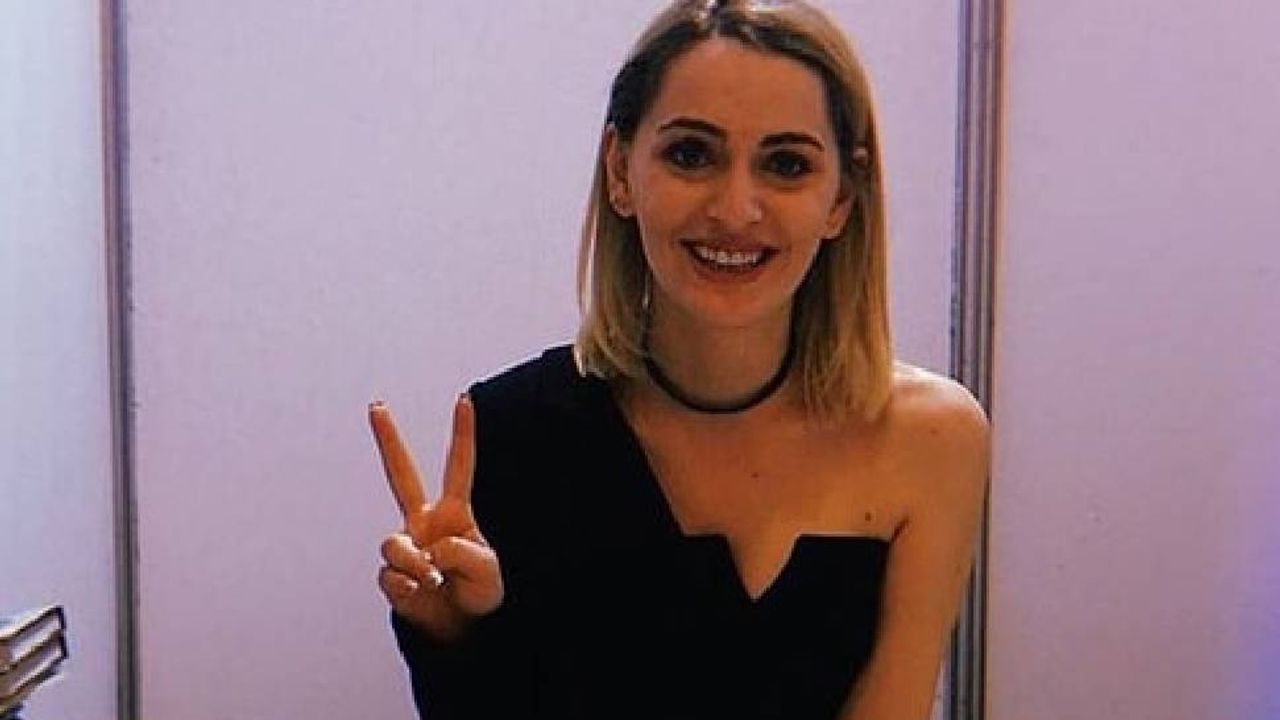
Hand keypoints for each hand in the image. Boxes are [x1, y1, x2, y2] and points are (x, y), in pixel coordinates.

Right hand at [371, 395, 502, 641]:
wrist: (461, 628)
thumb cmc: (480, 593)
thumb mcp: (488, 569)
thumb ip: (461, 552)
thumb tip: (425, 552)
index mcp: (454, 512)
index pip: (459, 467)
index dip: (463, 434)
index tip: (465, 399)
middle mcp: (424, 521)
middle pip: (401, 474)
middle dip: (388, 439)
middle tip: (376, 405)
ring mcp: (405, 545)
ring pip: (392, 543)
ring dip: (414, 564)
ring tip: (434, 580)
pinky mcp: (391, 575)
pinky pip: (390, 575)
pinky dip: (408, 587)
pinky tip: (420, 594)